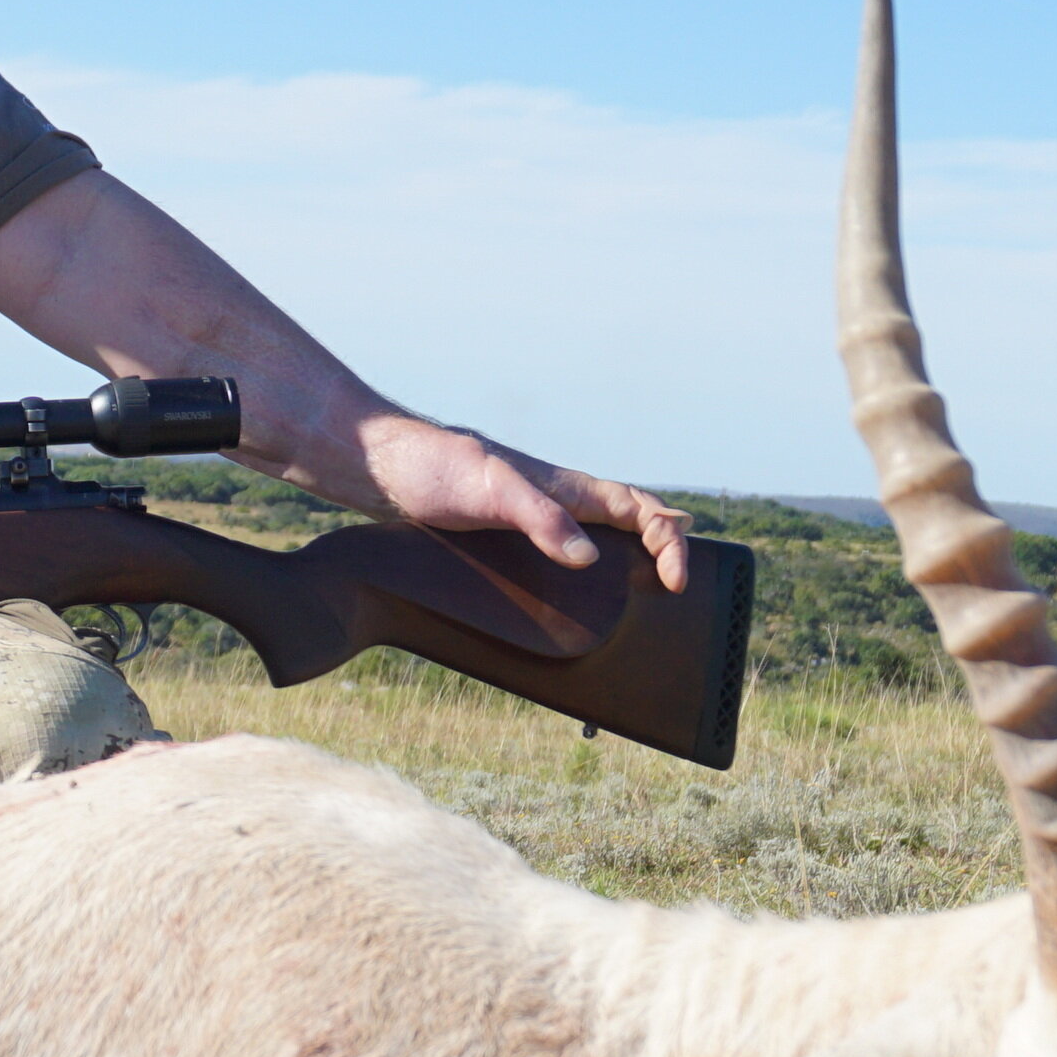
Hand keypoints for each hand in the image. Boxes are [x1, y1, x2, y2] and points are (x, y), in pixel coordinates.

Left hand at [338, 415, 692, 588]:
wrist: (378, 465)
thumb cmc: (433, 470)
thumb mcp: (491, 492)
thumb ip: (540, 519)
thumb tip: (589, 559)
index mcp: (564, 485)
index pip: (639, 508)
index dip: (669, 542)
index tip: (675, 584)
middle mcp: (555, 496)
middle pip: (627, 517)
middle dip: (662, 544)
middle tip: (678, 584)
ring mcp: (530, 512)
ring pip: (597, 530)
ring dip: (628, 553)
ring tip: (644, 587)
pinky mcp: (502, 528)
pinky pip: (560, 545)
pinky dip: (584, 565)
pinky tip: (572, 591)